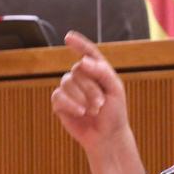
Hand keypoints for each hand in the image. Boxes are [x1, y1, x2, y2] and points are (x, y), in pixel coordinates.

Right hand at [50, 31, 130, 153]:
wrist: (106, 136)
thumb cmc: (114, 112)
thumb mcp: (115, 90)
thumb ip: (102, 72)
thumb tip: (82, 61)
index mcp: (97, 71)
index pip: (88, 53)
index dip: (79, 44)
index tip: (69, 38)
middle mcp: (81, 77)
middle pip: (78, 70)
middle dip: (90, 88)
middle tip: (101, 104)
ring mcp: (69, 89)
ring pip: (67, 82)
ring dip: (81, 97)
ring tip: (93, 110)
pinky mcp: (59, 103)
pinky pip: (58, 96)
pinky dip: (70, 104)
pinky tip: (80, 112)